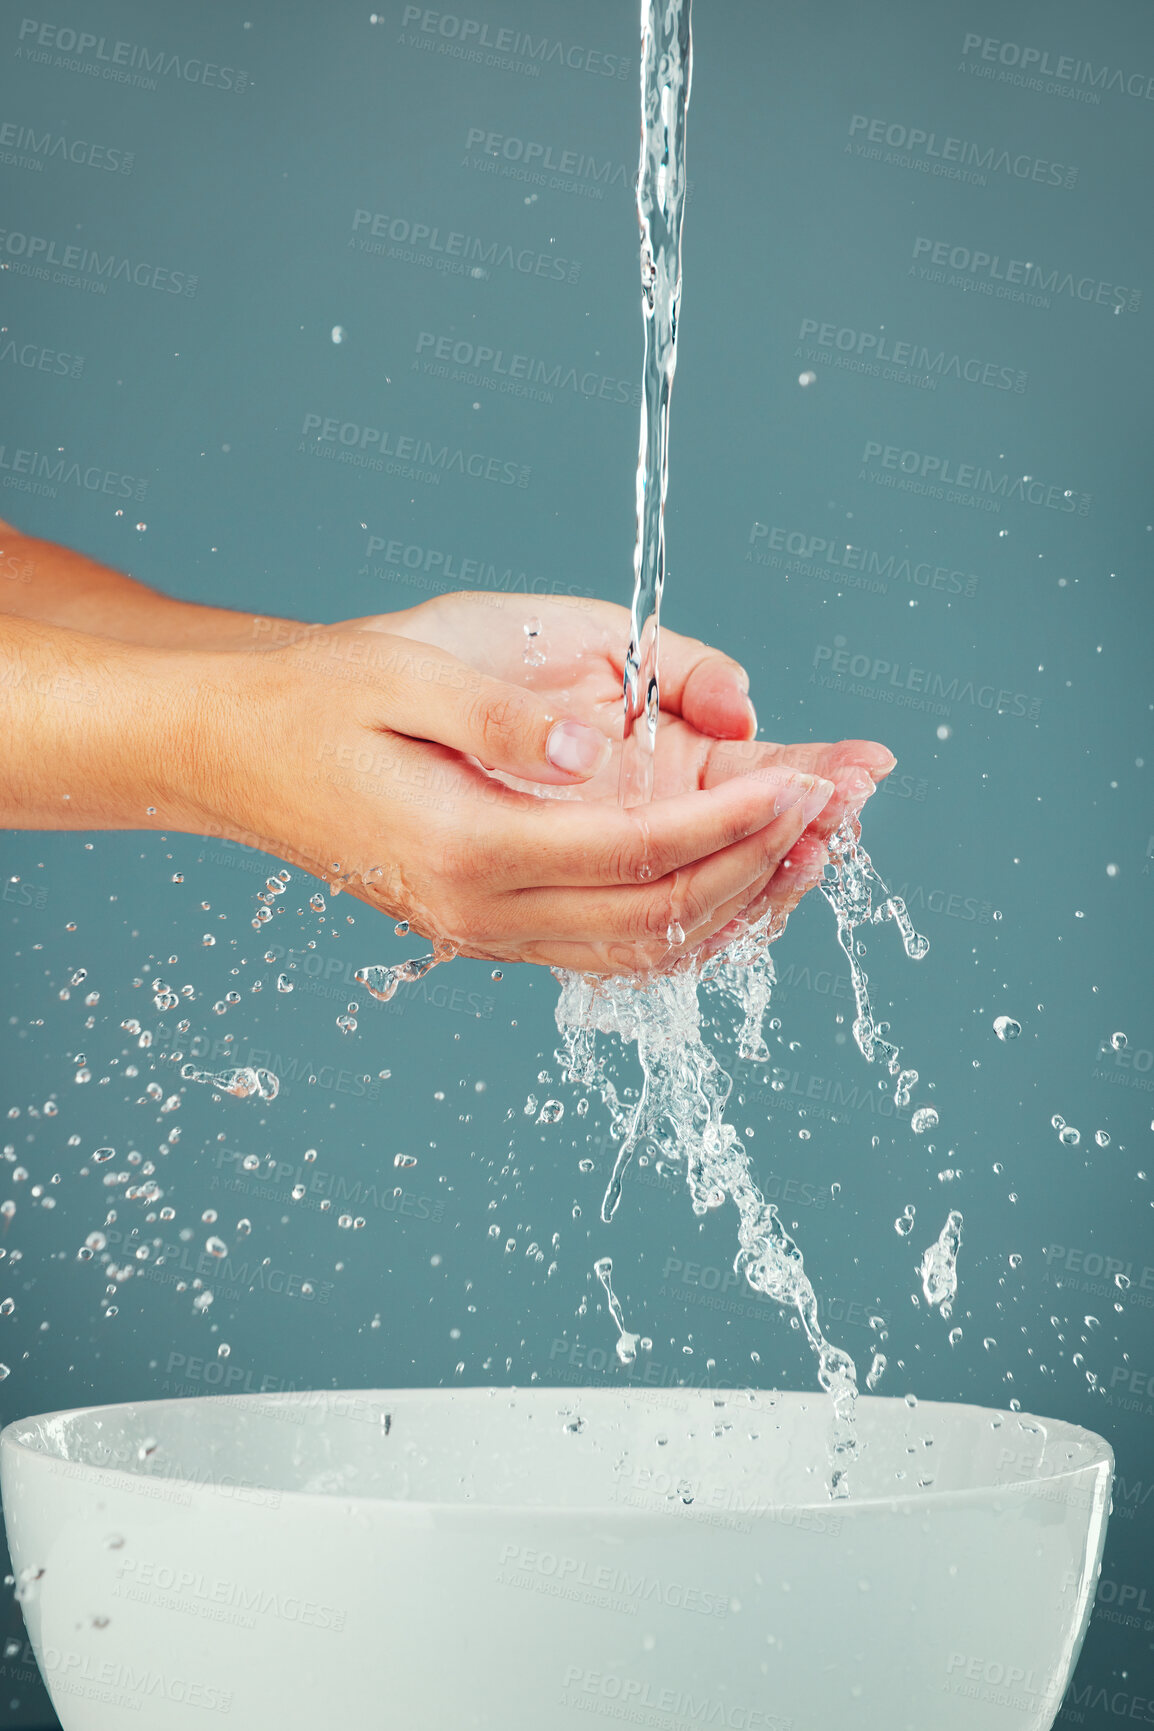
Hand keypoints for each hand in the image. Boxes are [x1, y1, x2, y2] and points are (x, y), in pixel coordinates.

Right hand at [193, 611, 862, 975]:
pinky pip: (612, 950)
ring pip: (645, 951)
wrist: (237, 749)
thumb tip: (598, 753)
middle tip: (840, 808)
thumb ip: (506, 719)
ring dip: (741, 905)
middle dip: (765, 865)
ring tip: (815, 850)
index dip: (738, 822)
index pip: (641, 857)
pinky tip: (736, 881)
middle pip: (660, 917)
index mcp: (470, 848)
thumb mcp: (405, 672)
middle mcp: (485, 912)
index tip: (808, 777)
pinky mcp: (492, 926)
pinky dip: (689, 923)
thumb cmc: (320, 698)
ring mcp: (488, 932)